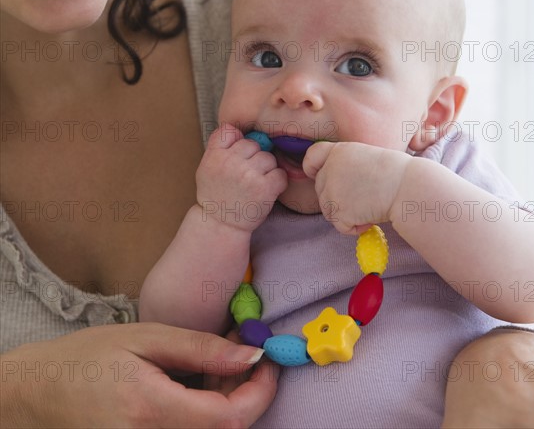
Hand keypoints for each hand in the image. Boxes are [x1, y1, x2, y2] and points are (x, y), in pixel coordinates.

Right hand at [1, 323, 277, 427]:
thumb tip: (251, 354)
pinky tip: (199, 383)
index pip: (230, 418)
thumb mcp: (146, 338)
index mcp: (151, 410)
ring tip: (216, 362)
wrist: (39, 392)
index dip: (260, 391)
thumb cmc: (87, 357)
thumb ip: (200, 348)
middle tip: (237, 350)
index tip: (268, 360)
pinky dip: (206, 411)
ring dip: (227, 400)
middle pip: (225, 428)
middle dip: (245, 390)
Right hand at [196, 123, 286, 231]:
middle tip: (246, 176)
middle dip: (254, 157)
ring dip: (267, 170)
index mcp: (214, 155)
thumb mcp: (206, 167)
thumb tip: (240, 131)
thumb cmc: (216, 194)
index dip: (237, 142)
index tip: (236, 156)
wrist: (220, 224)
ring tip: (255, 184)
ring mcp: (248, 174)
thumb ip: (219, 146)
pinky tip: (266, 191)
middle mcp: (230, 162)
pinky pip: (280, 173)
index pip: (230, 131)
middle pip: (254, 144)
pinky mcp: (264, 188)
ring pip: (269, 158)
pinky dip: (277, 182)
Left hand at [303, 141, 410, 233]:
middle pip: (320, 189)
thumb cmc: (397, 173)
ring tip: (369, 207)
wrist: (408, 187)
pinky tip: (370, 218)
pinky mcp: (338, 210)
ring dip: (346, 214)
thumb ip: (345, 166)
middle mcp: (330, 169)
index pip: (312, 156)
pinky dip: (354, 227)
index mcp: (338, 151)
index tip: (317, 175)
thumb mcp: (366, 157)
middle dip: (337, 198)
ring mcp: (331, 190)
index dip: (312, 168)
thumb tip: (338, 184)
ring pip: (328, 210)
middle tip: (363, 198)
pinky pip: (340, 225)